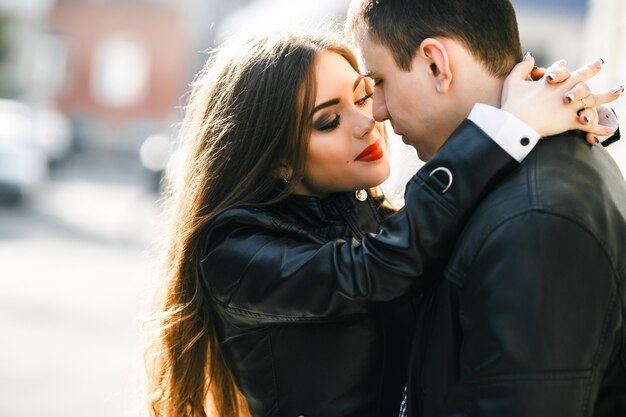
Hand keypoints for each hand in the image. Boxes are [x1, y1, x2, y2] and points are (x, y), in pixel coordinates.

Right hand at [501, 54, 621, 143]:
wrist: (516, 123)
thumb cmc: (512, 104)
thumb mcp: (513, 81)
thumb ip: (523, 67)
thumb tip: (530, 56)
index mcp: (551, 81)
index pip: (561, 70)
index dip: (563, 67)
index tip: (565, 63)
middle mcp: (564, 90)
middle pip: (582, 78)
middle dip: (591, 69)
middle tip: (598, 63)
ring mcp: (569, 106)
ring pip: (591, 99)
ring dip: (606, 96)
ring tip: (617, 92)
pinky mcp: (570, 120)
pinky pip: (588, 124)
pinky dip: (598, 129)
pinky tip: (608, 131)